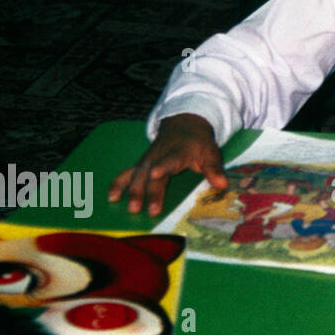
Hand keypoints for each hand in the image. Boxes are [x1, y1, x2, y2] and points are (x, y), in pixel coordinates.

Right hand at [108, 114, 226, 215]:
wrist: (184, 124)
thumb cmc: (199, 143)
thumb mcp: (211, 153)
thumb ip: (214, 170)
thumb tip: (222, 185)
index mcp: (179, 151)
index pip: (171, 159)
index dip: (163, 167)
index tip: (155, 174)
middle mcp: (160, 155)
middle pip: (151, 172)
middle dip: (147, 190)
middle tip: (145, 210)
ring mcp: (148, 158)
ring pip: (137, 173)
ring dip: (131, 190)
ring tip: (127, 207)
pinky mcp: (141, 162)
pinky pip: (127, 172)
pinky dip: (118, 183)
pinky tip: (112, 197)